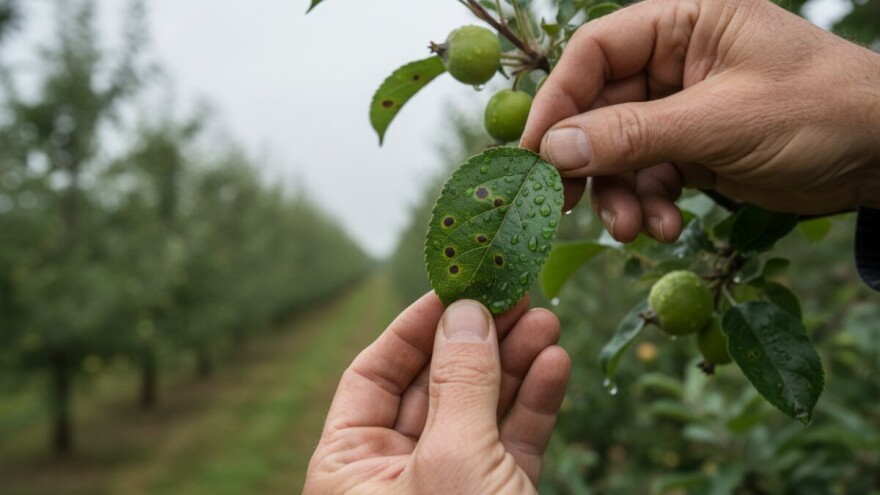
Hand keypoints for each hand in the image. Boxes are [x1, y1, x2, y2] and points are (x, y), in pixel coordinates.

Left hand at [304, 294, 570, 493]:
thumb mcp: (453, 464)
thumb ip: (460, 384)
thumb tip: (464, 312)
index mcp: (349, 469)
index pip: (373, 374)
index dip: (414, 327)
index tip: (456, 287)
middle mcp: (393, 475)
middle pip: (434, 386)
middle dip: (477, 340)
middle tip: (516, 293)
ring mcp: (449, 488)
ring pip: (480, 410)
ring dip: (515, 364)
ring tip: (547, 318)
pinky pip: (513, 444)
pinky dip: (535, 405)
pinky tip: (555, 365)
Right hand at [521, 0, 879, 242]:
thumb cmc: (820, 112)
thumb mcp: (722, 122)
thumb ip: (634, 134)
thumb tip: (554, 150)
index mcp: (682, 22)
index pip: (595, 53)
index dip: (558, 102)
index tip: (533, 154)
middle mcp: (674, 59)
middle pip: (598, 107)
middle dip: (589, 162)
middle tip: (568, 205)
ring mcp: (680, 106)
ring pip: (617, 149)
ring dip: (619, 193)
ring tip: (633, 230)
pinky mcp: (690, 147)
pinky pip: (646, 175)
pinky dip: (647, 205)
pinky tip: (665, 229)